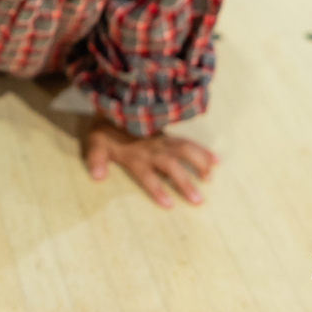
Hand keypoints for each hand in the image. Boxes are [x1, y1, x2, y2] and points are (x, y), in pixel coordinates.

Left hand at [82, 115, 218, 207]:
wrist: (113, 106)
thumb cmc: (105, 130)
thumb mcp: (95, 144)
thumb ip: (96, 159)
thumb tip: (97, 177)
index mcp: (135, 155)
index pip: (147, 175)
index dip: (157, 189)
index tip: (169, 204)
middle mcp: (152, 149)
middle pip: (171, 166)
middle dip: (184, 182)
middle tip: (198, 200)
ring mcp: (162, 141)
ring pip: (184, 151)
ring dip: (198, 163)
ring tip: (210, 178)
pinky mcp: (168, 135)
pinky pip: (188, 142)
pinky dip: (203, 150)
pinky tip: (216, 160)